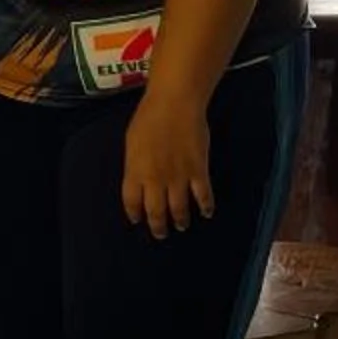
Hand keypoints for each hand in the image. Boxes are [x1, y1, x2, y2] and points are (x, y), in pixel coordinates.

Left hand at [120, 92, 214, 238]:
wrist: (174, 104)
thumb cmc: (149, 117)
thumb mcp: (132, 142)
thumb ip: (135, 164)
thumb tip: (137, 177)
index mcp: (135, 171)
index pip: (132, 203)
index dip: (135, 214)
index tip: (137, 220)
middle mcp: (155, 180)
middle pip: (155, 212)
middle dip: (158, 226)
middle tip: (161, 233)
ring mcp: (178, 177)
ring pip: (179, 209)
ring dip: (180, 220)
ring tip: (182, 226)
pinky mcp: (198, 171)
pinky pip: (202, 196)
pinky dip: (205, 207)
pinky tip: (206, 213)